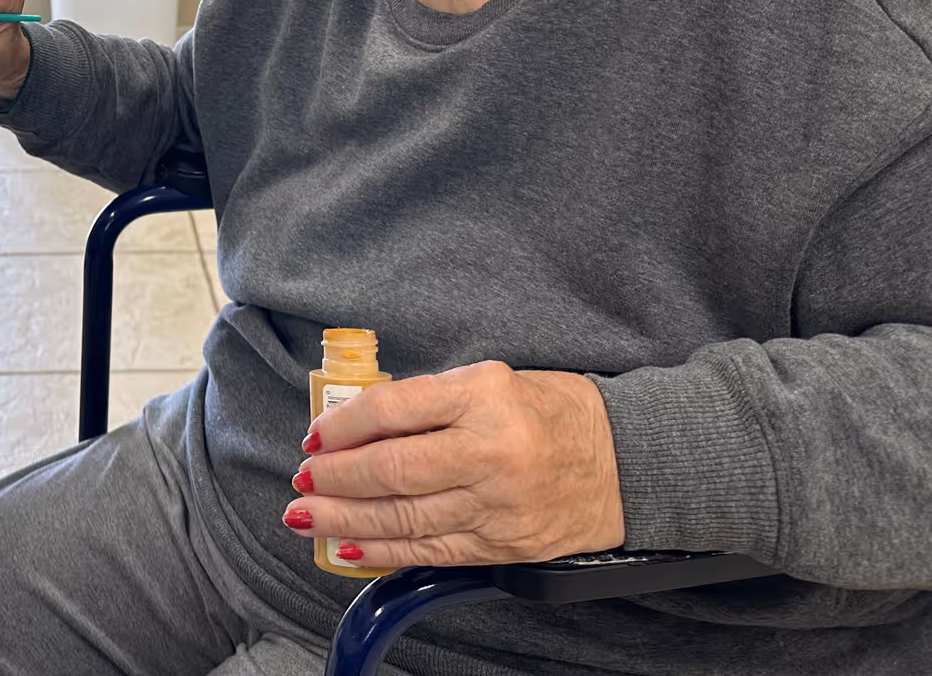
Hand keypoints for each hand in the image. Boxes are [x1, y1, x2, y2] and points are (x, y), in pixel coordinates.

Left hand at [284, 361, 623, 568]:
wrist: (628, 462)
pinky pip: (429, 551)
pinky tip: (348, 546)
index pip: (394, 409)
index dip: (344, 425)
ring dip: (344, 519)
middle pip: (392, 469)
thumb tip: (359, 423)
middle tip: (302, 478)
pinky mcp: (502, 546)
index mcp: (484, 396)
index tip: (317, 435)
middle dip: (336, 478)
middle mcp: (489, 452)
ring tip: (306, 514)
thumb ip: (429, 401)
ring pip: (403, 517)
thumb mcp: (492, 381)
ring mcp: (496, 505)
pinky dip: (382, 551)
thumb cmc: (554, 412)